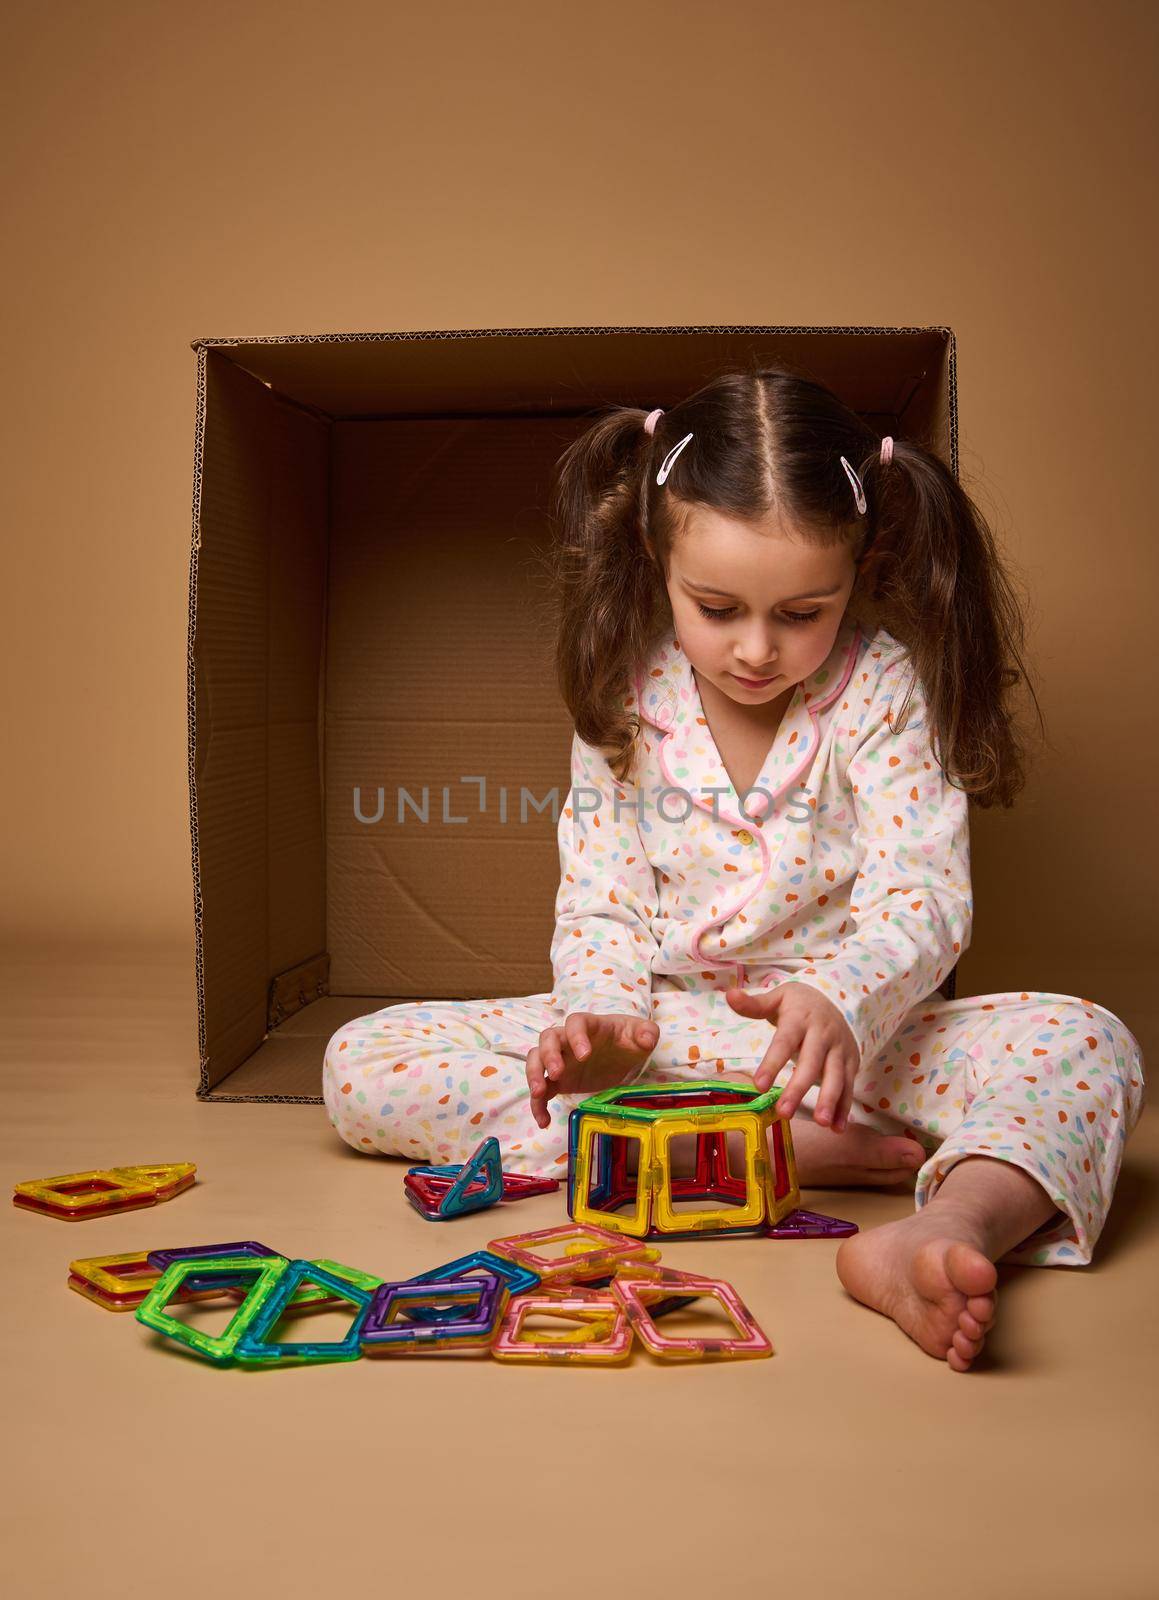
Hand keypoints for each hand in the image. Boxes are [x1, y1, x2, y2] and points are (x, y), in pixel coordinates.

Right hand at [526, 1013, 659, 1129]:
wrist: (621, 1054)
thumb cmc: (628, 1039)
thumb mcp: (641, 1034)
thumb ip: (646, 1032)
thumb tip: (647, 1039)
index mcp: (589, 1025)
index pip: (576, 1022)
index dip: (576, 1036)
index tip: (584, 1054)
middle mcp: (568, 1040)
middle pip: (548, 1038)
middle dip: (548, 1055)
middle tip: (557, 1073)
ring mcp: (560, 1059)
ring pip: (536, 1059)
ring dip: (534, 1074)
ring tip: (540, 1093)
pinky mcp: (558, 1081)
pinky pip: (541, 1091)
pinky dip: (538, 1105)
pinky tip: (544, 1121)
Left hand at [725, 981, 859, 1130]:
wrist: (832, 999)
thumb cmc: (797, 1005)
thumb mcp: (776, 999)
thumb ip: (754, 1004)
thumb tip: (730, 995)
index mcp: (800, 1019)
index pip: (784, 1042)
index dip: (772, 1063)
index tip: (758, 1085)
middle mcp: (823, 1034)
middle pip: (811, 1063)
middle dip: (799, 1089)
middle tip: (784, 1112)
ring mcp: (839, 1049)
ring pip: (836, 1076)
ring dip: (829, 1100)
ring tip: (820, 1123)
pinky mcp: (851, 1061)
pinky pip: (849, 1086)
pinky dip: (844, 1107)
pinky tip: (837, 1127)